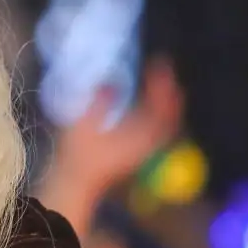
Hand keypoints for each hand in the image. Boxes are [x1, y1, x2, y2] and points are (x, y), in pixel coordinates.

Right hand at [45, 60, 182, 203]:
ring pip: (165, 125)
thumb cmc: (79, 155)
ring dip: (166, 105)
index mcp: (139, 135)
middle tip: (165, 73)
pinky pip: (157, 132)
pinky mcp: (137, 154)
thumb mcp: (84, 125)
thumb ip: (99, 102)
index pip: (160, 106)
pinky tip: (148, 109)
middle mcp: (147, 143)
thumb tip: (110, 83)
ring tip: (162, 87)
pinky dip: (159, 117)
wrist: (77, 184)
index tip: (157, 64)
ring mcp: (144, 150)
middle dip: (170, 93)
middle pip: (170, 116)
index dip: (161, 84)